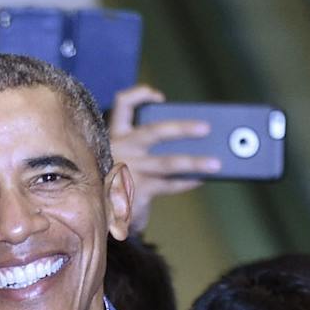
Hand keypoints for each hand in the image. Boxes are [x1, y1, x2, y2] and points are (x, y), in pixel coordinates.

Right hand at [109, 86, 218, 235]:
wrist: (94, 214)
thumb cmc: (112, 181)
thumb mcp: (118, 157)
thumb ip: (139, 148)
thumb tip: (182, 144)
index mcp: (115, 135)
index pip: (123, 104)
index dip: (142, 95)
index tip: (160, 98)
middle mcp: (122, 148)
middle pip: (155, 131)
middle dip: (183, 128)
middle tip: (205, 128)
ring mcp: (131, 170)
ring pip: (169, 163)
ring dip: (195, 162)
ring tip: (215, 163)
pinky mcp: (138, 191)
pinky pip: (169, 185)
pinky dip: (187, 182)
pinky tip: (199, 180)